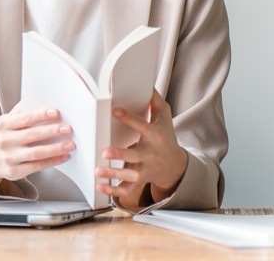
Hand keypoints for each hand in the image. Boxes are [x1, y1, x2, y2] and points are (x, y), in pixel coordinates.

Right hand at [0, 103, 74, 189]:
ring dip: (55, 148)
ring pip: (36, 152)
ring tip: (70, 144)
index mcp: (2, 124)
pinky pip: (37, 166)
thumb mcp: (8, 122)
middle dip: (51, 131)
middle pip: (31, 135)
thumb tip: (43, 100)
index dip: (40, 115)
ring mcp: (8, 157)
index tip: (56, 112)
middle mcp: (3, 140)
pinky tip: (64, 156)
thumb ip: (22, 111)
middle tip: (67, 129)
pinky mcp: (14, 171)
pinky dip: (52, 161)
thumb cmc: (6, 136)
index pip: (24, 118)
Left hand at [95, 90, 187, 204]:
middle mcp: (149, 154)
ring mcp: (144, 169)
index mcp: (154, 136)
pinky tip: (100, 187)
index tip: (114, 110)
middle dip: (120, 154)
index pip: (142, 126)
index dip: (129, 118)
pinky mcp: (138, 180)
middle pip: (135, 156)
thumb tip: (146, 82)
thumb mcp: (164, 117)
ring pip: (129, 175)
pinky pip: (126, 188)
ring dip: (113, 174)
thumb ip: (155, 100)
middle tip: (104, 151)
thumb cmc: (165, 136)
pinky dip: (113, 191)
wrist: (175, 165)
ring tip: (98, 171)